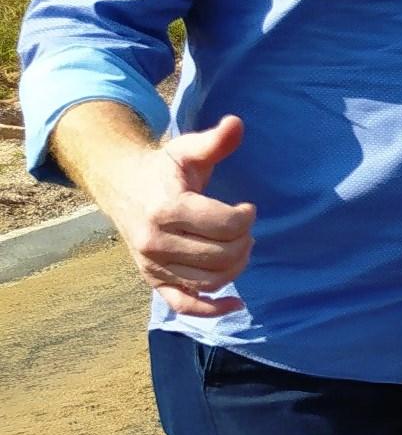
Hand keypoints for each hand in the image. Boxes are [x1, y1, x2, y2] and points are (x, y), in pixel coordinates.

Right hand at [96, 115, 256, 317]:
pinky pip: (184, 305)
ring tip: (240, 247)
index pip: (226, 227)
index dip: (246, 218)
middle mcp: (155, 242)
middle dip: (244, 241)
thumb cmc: (163, 168)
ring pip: (211, 280)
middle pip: (223, 255)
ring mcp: (153, 265)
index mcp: (166, 209)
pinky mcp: (153, 280)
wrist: (122, 187)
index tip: (247, 208)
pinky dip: (212, 310)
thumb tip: (237, 123)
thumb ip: (214, 141)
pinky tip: (237, 305)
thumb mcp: (186, 150)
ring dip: (236, 266)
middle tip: (244, 228)